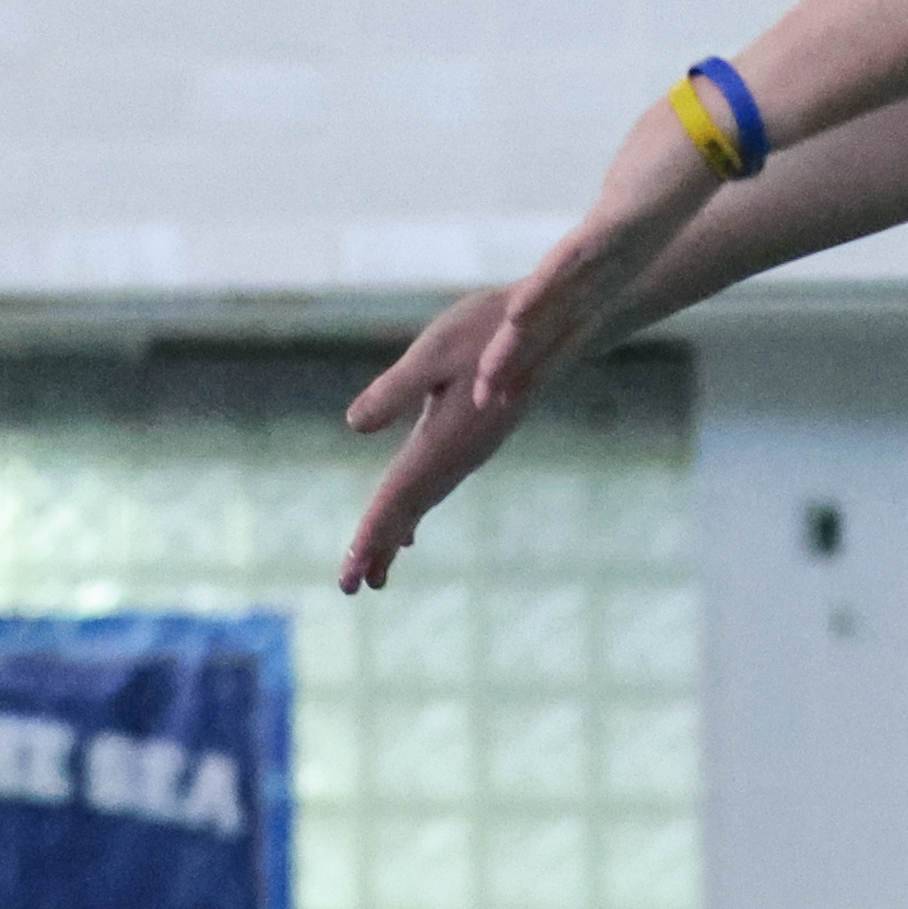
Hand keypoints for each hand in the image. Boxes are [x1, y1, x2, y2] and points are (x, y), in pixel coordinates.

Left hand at [335, 284, 525, 592]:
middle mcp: (458, 455)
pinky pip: (435, 487)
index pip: (397, 497)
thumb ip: (396, 389)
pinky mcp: (474, 441)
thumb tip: (354, 424)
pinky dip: (414, 512)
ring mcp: (469, 451)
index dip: (370, 536)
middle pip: (409, 510)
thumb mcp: (435, 351)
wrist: (557, 322)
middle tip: (349, 587)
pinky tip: (406, 528)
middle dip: (378, 548)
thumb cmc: (492, 327)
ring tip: (371, 570)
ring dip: (393, 535)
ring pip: (423, 502)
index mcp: (443, 439)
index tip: (352, 576)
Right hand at [468, 90, 718, 413]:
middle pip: (561, 324)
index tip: (507, 390)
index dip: (540, 354)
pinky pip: (572, 261)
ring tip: (492, 371)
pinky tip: (516, 314)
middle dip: (523, 363)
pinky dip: (543, 288)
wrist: (723, 129)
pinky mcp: (618, 222)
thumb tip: (616, 215)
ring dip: (523, 339)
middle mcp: (617, 267)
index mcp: (618, 266)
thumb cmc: (682, 158)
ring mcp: (618, 248)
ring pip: (560, 303)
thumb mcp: (643, 196)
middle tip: (486, 402)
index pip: (571, 319)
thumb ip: (625, 213)